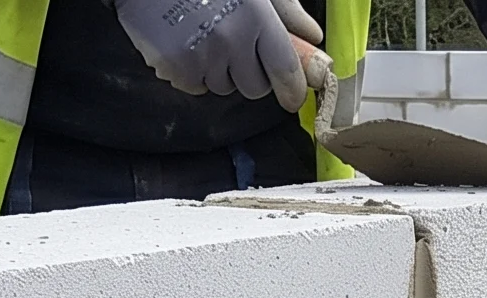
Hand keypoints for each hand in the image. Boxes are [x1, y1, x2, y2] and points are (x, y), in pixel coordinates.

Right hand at [110, 0, 325, 112]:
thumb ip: (286, 10)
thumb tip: (312, 36)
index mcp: (256, 18)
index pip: (285, 70)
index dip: (293, 90)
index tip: (293, 98)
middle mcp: (231, 41)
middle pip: (255, 88)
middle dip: (251, 75)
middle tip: (236, 48)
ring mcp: (201, 57)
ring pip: (223, 88)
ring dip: (220, 72)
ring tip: (206, 38)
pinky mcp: (174, 67)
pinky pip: (195, 87)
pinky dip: (192, 73)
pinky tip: (185, 43)